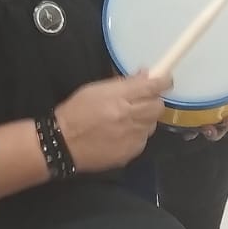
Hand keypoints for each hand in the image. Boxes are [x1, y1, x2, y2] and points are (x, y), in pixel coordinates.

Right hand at [53, 70, 171, 172]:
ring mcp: (131, 137)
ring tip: (127, 119)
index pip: (152, 87)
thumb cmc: (76, 112)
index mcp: (119, 99)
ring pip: (152, 124)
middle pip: (158, 106)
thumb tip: (147, 75)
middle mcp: (129, 118)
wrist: (62, 144)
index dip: (163, 81)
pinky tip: (121, 134)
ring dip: (144, 119)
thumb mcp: (96, 89)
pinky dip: (137, 134)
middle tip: (142, 101)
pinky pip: (142, 140)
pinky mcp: (130, 153)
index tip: (165, 79)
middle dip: (153, 101)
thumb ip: (124, 83)